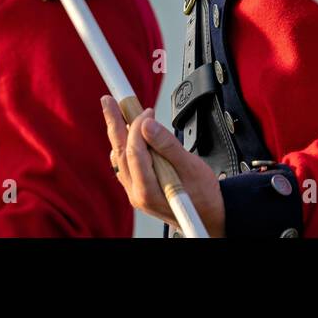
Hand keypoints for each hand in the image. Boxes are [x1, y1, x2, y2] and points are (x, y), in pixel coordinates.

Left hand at [101, 96, 226, 236]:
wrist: (209, 216)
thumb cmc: (203, 196)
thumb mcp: (191, 167)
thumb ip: (167, 146)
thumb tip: (147, 125)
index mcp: (148, 191)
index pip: (134, 151)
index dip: (138, 126)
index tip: (146, 110)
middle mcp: (137, 193)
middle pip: (121, 152)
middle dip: (114, 123)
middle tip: (109, 101)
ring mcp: (136, 193)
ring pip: (121, 159)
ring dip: (118, 134)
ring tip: (115, 113)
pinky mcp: (140, 189)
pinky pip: (126, 166)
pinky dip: (124, 148)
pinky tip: (125, 138)